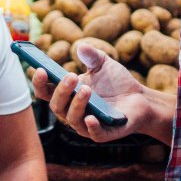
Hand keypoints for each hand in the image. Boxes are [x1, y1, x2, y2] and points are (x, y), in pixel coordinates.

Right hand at [32, 42, 148, 141]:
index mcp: (68, 95)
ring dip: (77, 104)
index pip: (46, 91)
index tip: (39, 69)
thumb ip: (92, 56)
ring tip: (87, 89)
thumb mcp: (104, 64)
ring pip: (72, 119)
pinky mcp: (104, 133)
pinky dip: (91, 127)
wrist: (140, 98)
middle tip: (71, 76)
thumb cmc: (116, 82)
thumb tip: (81, 46)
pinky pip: (93, 133)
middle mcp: (72, 111)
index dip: (39, 83)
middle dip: (62, 91)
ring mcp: (87, 124)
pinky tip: (92, 117)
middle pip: (57, 105)